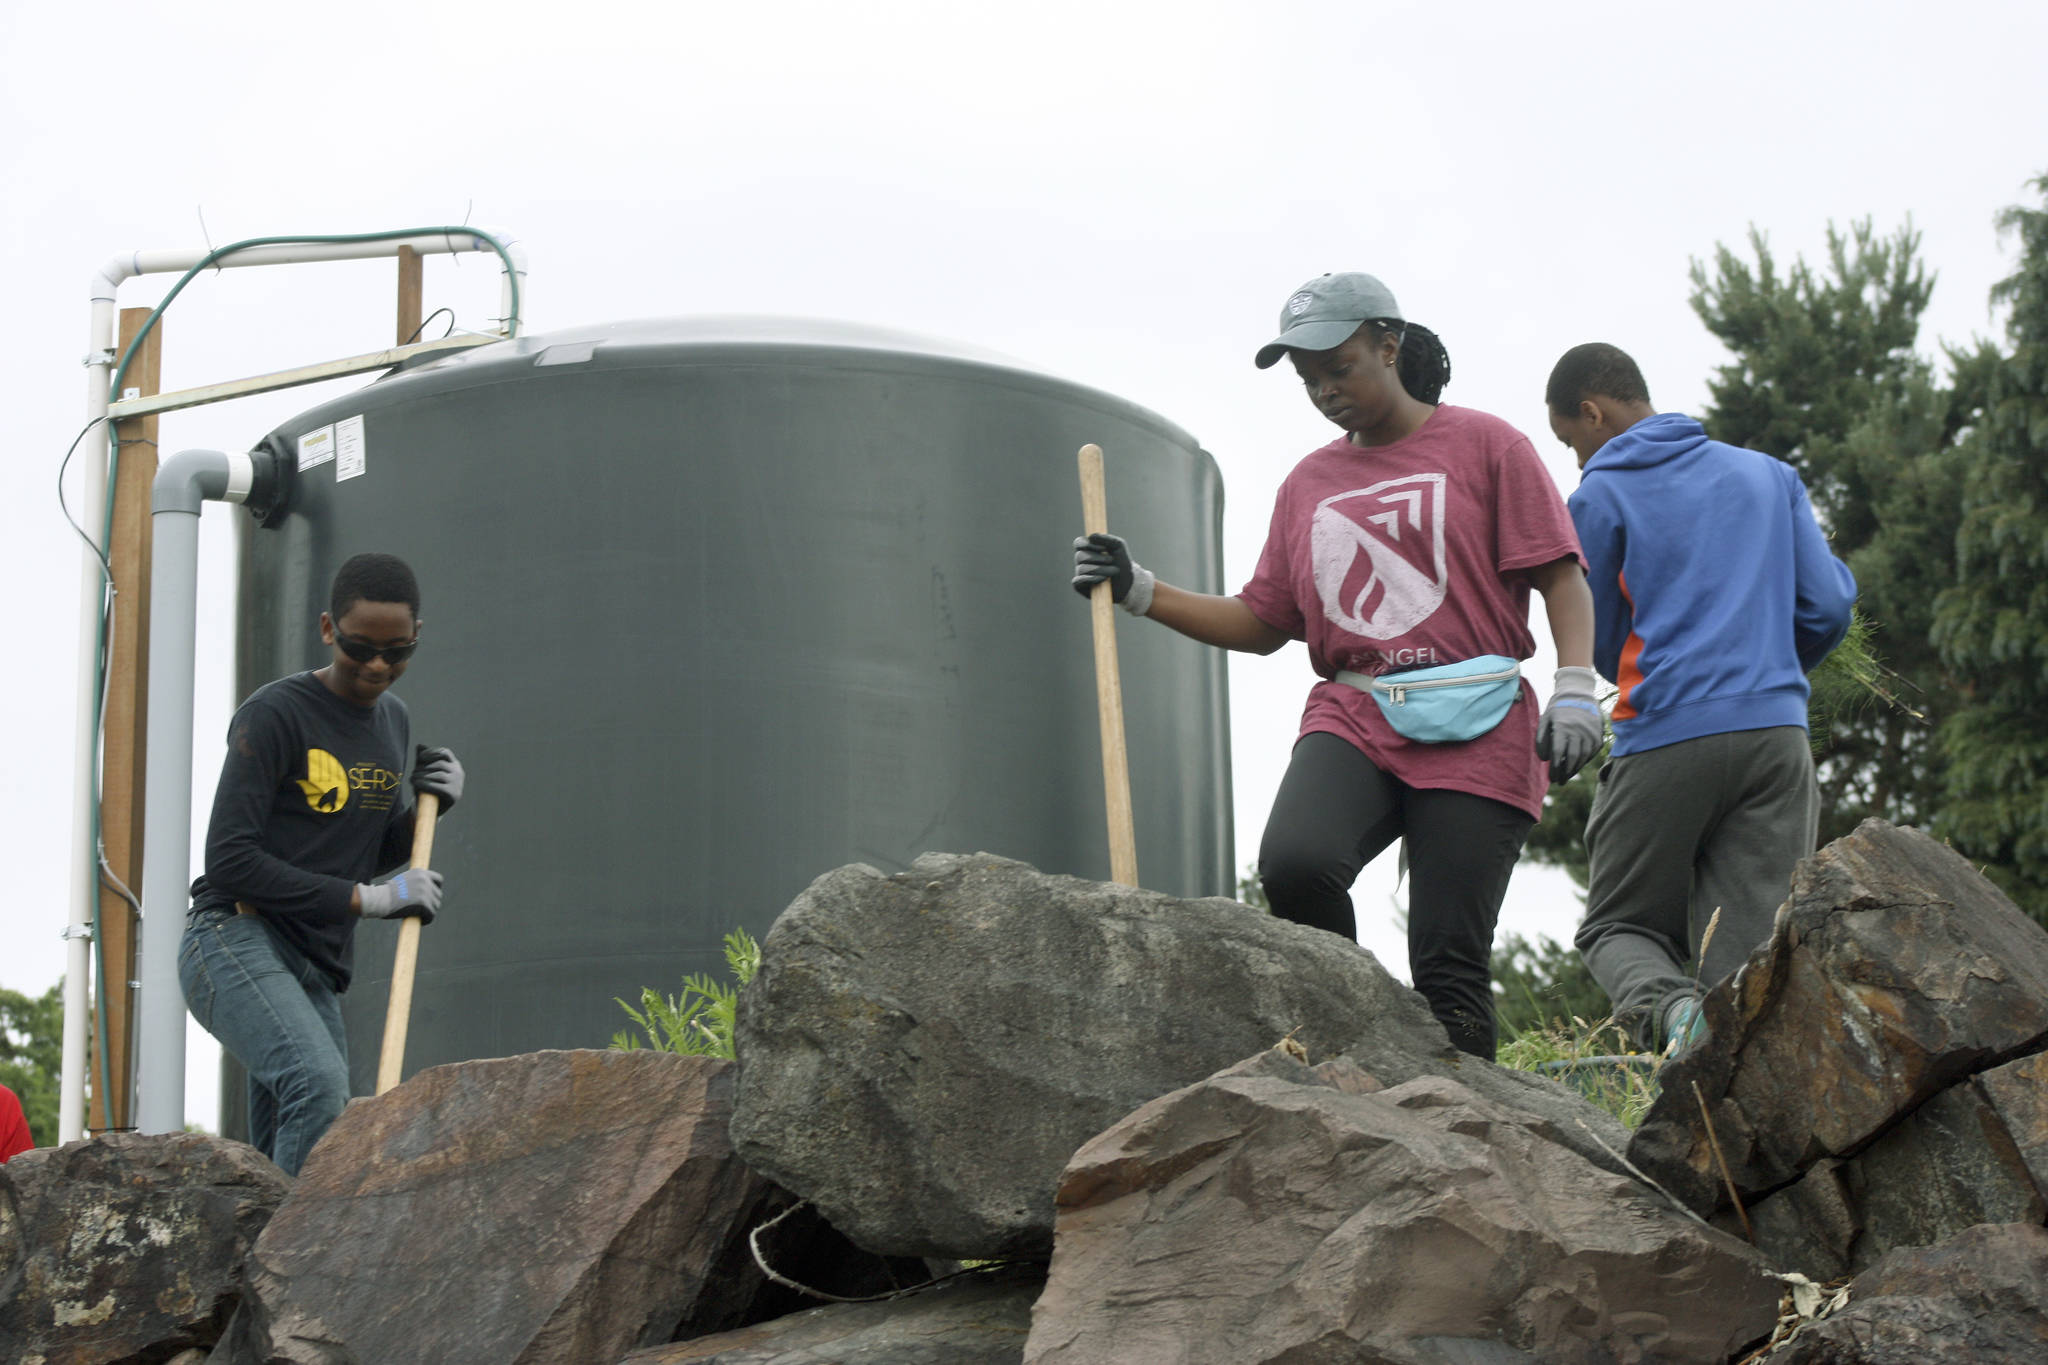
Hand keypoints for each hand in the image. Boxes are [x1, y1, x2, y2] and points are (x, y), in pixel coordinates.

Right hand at [357, 869, 442, 923]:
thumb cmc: (386, 894)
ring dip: (429, 911)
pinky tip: (421, 921)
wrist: (380, 899)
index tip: (432, 896)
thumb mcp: (403, 882)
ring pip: (436, 906)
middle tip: (422, 909)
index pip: (438, 879)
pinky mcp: (424, 904)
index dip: (436, 889)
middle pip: (438, 894)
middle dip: (432, 902)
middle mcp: (425, 880)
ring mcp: (425, 892)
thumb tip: (424, 893)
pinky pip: (431, 915)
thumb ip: (415, 884)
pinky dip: (427, 919)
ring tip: (420, 916)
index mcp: (420, 873)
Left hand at [413, 745, 463, 810]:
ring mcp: (458, 784)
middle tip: (412, 774)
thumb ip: (423, 759)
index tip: (420, 757)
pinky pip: (438, 786)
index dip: (432, 752)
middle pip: (439, 764)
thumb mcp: (424, 772)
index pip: (445, 753)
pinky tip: (416, 785)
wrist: (429, 809)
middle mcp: (458, 773)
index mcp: (454, 765)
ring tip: (412, 779)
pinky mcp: (454, 795)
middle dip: (423, 768)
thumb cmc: (426, 787)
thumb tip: (420, 746)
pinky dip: (425, 784)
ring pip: (438, 774)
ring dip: (422, 776)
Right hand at [1071, 533, 1154, 615]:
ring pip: (1081, 569)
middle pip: (1080, 556)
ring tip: (1113, 571)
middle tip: (1111, 560)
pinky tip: (1102, 579)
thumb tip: (1091, 536)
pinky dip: (1091, 579)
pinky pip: (1078, 581)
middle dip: (1097, 558)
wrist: (1128, 583)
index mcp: (1088, 549)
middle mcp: (1081, 561)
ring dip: (1099, 570)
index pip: (1078, 543)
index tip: (1102, 548)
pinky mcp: (1080, 586)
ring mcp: (1080, 573)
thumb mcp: (1119, 547)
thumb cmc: (1122, 563)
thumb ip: (1107, 539)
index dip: (1086, 544)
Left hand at [1535, 666, 1602, 783]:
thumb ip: (1541, 739)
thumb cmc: (1558, 710)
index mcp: (1563, 728)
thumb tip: (1545, 759)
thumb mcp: (1545, 720)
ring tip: (1566, 776)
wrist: (1579, 695)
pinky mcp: (1598, 736)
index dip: (1555, 768)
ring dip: (1574, 769)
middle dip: (1565, 773)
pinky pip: (1591, 753)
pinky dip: (1583, 761)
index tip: (1552, 778)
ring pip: (1583, 758)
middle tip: (1558, 781)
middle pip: (1572, 759)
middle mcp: (1579, 732)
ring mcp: (1590, 734)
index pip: (1559, 753)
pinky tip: (1575, 765)